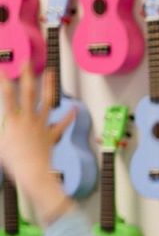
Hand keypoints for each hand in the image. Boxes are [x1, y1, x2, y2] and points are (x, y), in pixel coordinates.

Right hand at [0, 68, 73, 185]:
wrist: (33, 174)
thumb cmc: (14, 162)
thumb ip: (1, 129)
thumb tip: (2, 125)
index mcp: (13, 120)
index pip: (8, 95)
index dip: (4, 80)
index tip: (2, 68)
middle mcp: (29, 119)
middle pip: (29, 93)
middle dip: (28, 75)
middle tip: (27, 62)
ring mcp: (42, 126)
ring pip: (47, 103)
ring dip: (49, 87)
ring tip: (52, 73)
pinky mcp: (51, 136)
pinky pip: (61, 125)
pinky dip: (68, 117)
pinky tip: (74, 109)